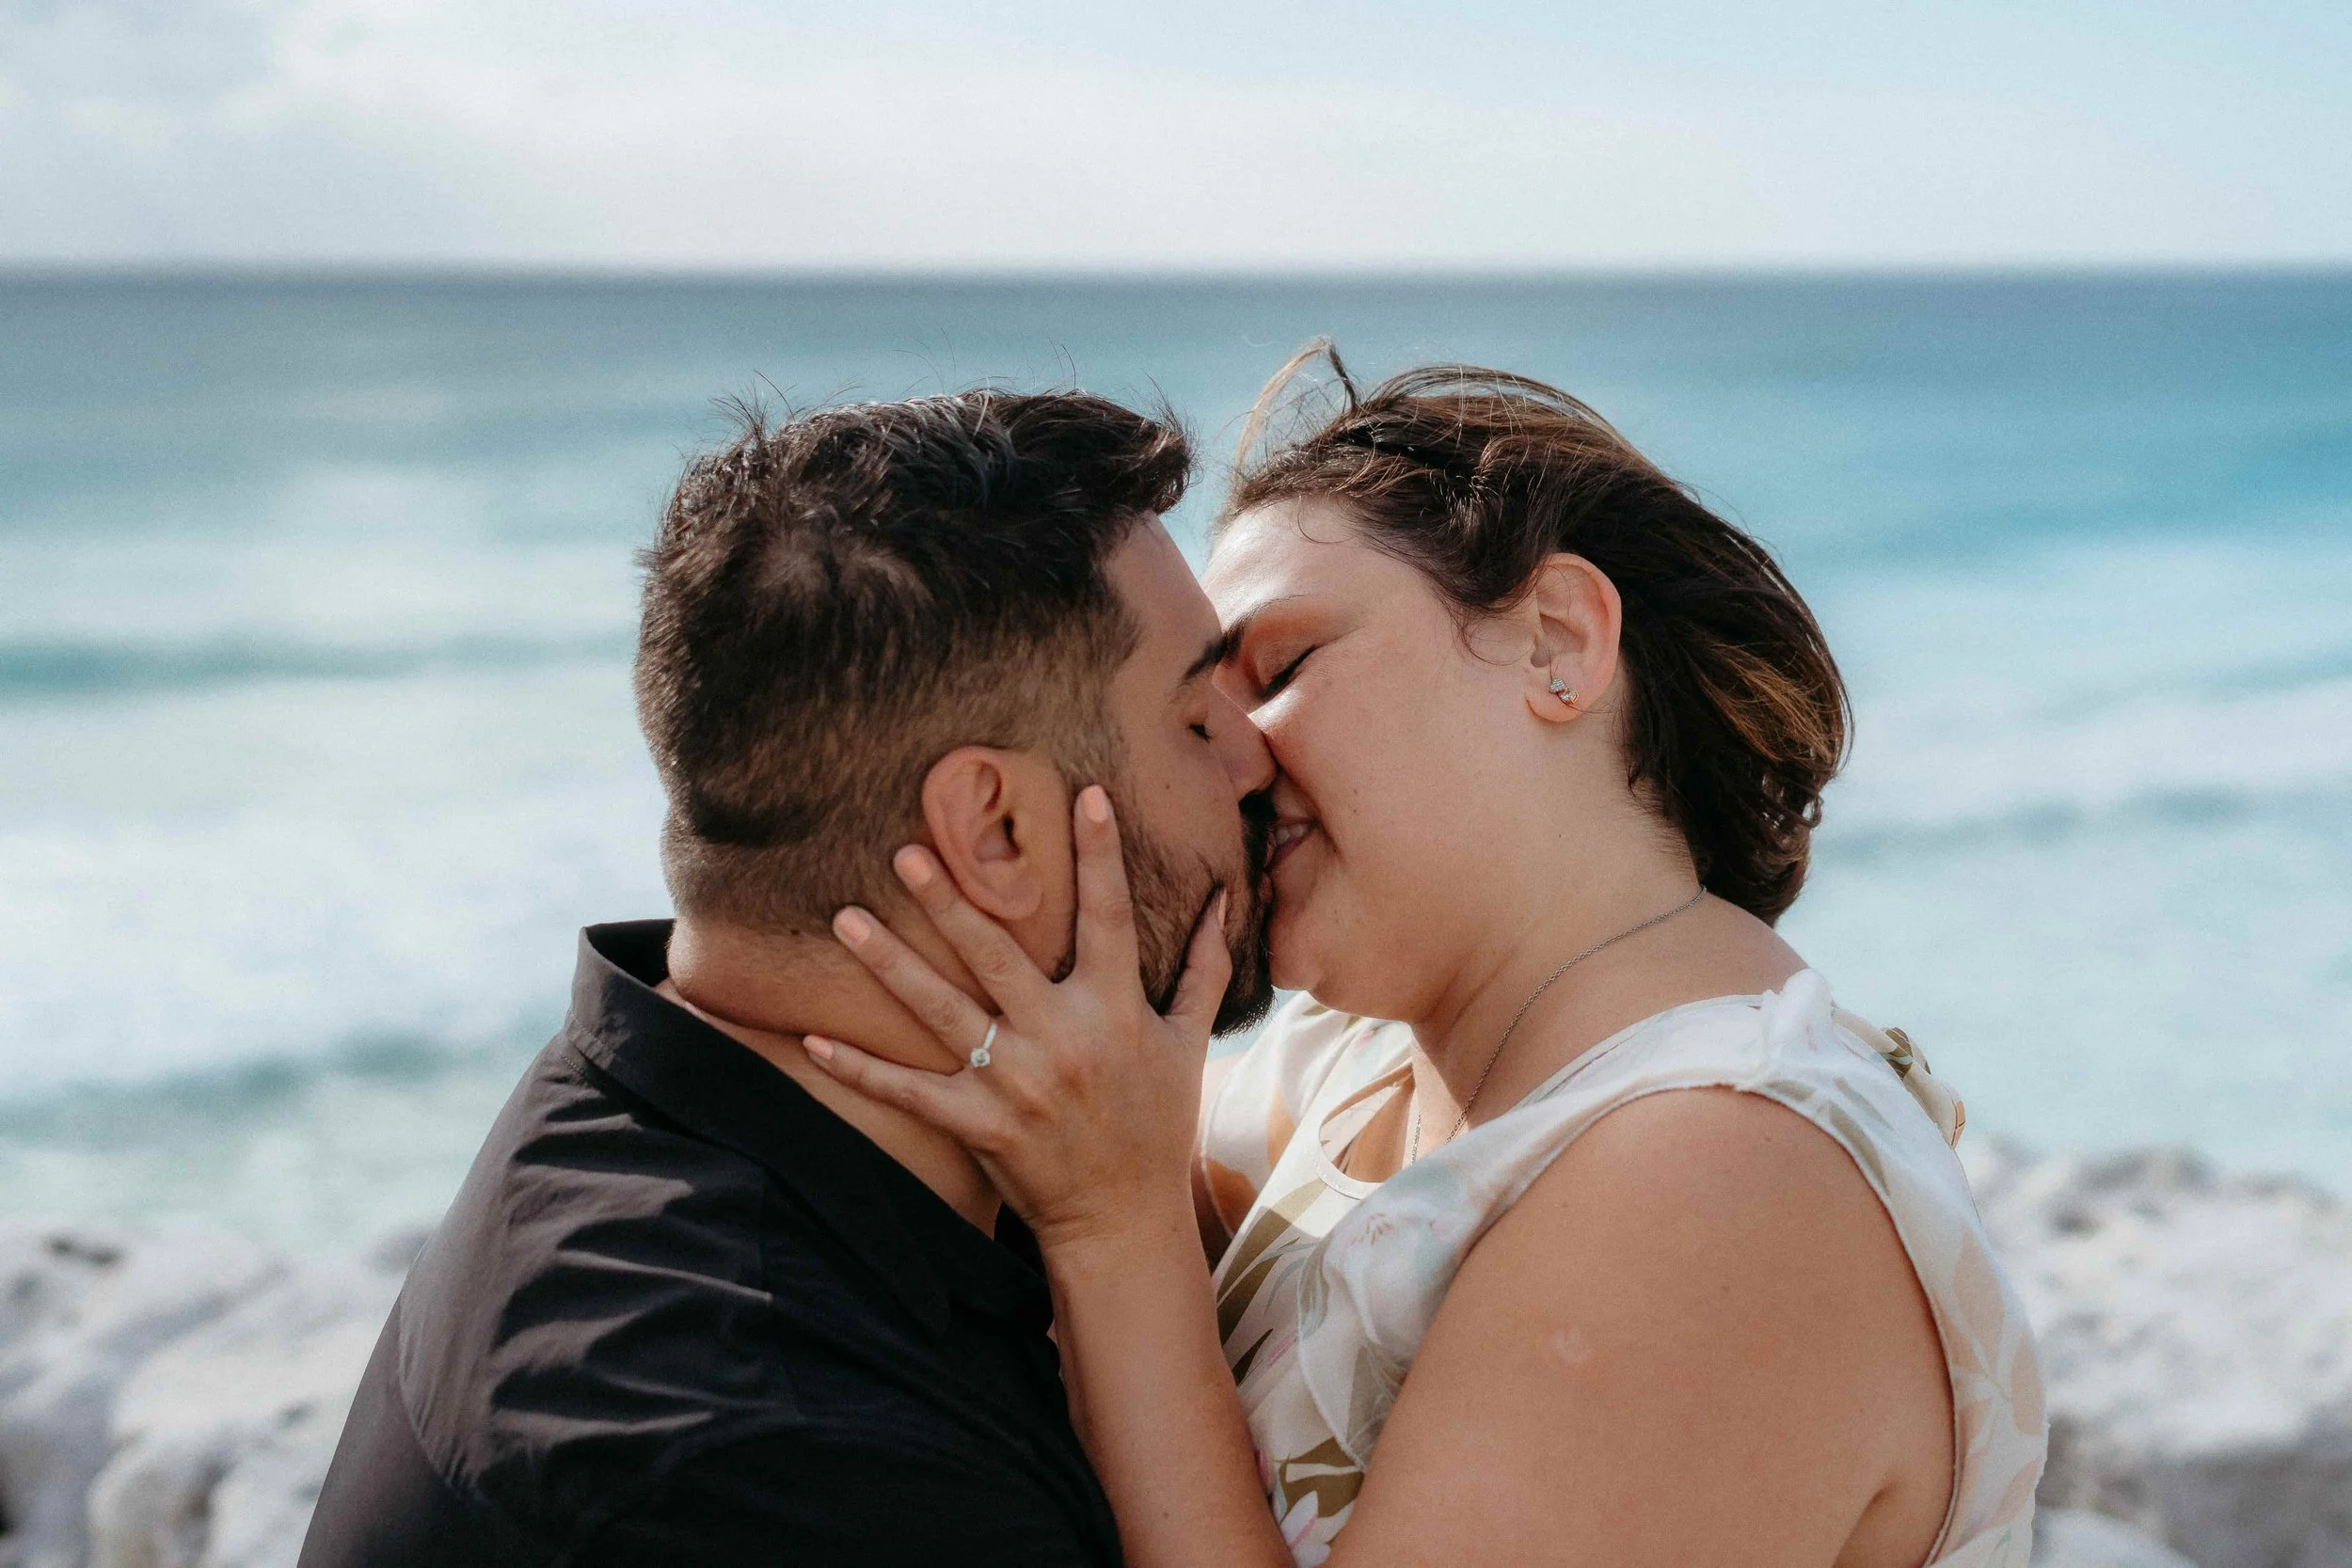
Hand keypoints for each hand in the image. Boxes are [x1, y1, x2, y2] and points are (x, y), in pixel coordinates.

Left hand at [803, 784, 1229, 1253]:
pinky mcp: (978, 1124)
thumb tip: (1226, 900)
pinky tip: (812, 1041)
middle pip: (998, 956)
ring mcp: (1015, 1084)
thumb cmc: (1157, 1123)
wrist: (1124, 1219)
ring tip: (845, 919)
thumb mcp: (1189, 1044)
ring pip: (941, 1012)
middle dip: (950, 901)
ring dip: (890, 964)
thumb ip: (1204, 970)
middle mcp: (1062, 1040)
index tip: (1086, 795)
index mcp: (1116, 1011)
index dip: (1101, 855)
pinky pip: (908, 1091)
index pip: (1110, 917)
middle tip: (907, 849)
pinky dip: (861, 1068)